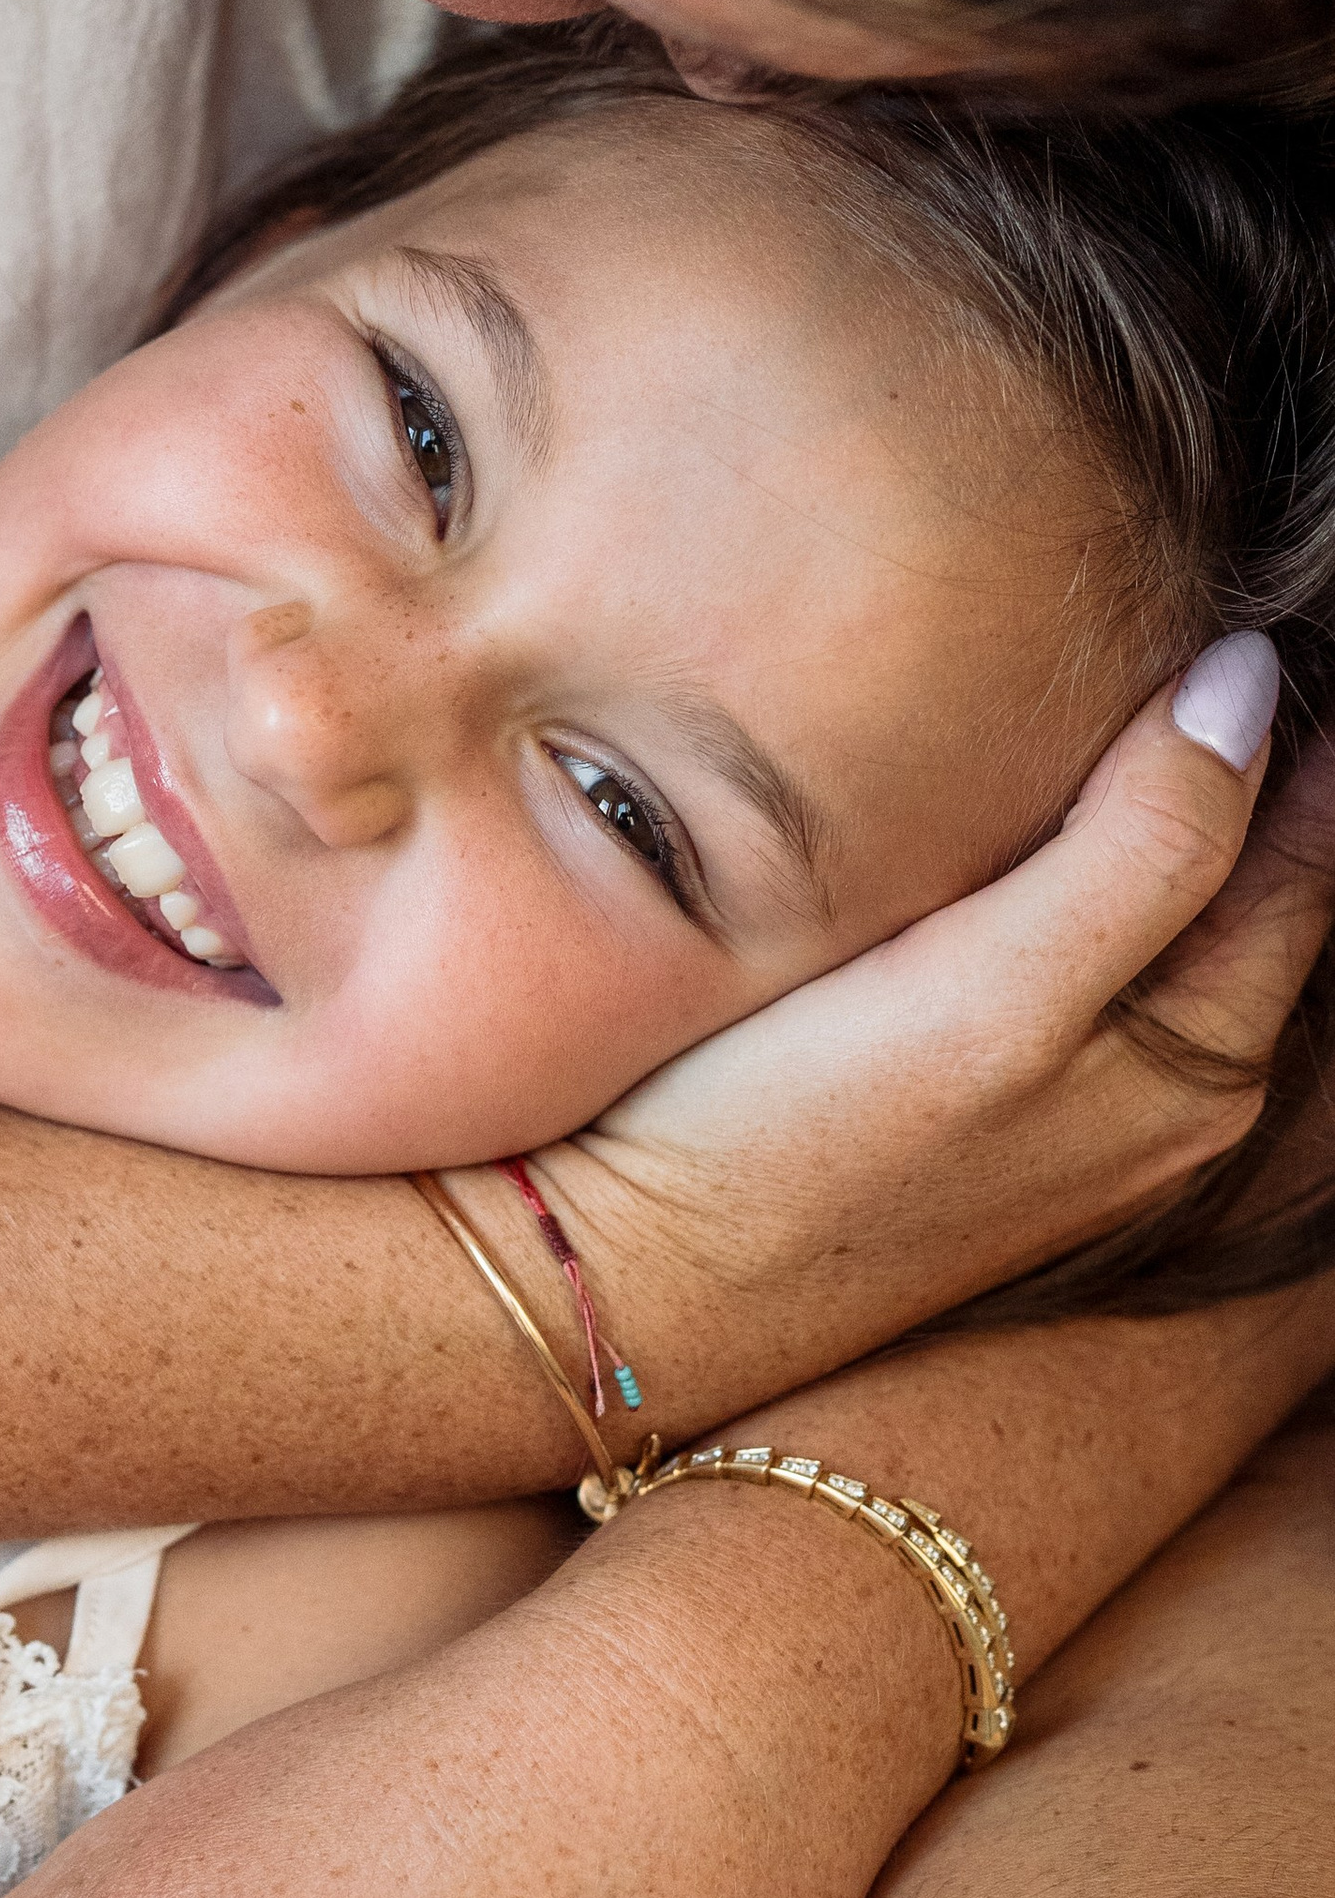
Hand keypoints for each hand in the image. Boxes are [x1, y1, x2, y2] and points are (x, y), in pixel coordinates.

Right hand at [525, 654, 1334, 1428]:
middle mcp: (1162, 1099)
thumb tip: (1253, 682)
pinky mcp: (979, 1108)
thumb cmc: (796, 1147)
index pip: (1304, 847)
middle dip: (1229, 759)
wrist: (631, 1282)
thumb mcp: (995, 993)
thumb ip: (1145, 846)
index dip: (1278, 724)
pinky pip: (1073, 959)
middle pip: (1244, 882)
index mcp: (1201, 1065)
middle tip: (1170, 624)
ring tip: (1100, 689)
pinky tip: (1004, 821)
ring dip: (1145, 811)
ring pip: (1156, 918)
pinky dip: (1070, 870)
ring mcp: (1072, 1111)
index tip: (1224, 615)